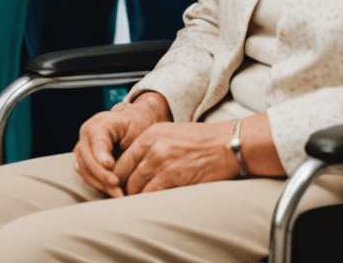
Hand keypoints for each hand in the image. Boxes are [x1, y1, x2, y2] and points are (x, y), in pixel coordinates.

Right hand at [72, 96, 166, 197]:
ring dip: (100, 185)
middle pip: (86, 159)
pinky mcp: (85, 160)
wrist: (133, 122)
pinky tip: (113, 192)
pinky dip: (99, 185)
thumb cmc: (136, 125)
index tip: (112, 170)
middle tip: (118, 190)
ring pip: (84, 170)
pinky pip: (87, 175)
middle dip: (102, 177)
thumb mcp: (135, 130)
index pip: (96, 144)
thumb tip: (111, 167)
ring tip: (118, 195)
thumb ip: (124, 146)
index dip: (102, 158)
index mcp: (98, 125)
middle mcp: (86, 136)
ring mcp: (83, 148)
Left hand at [113, 118, 236, 195]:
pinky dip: (148, 203)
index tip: (120, 189)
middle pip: (124, 176)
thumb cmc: (199, 141)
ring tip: (138, 207)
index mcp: (148, 135)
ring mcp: (161, 162)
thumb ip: (149, 147)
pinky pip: (151, 195)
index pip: (121, 161)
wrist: (225, 144)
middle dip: (123, 191)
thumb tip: (134, 167)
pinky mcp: (173, 177)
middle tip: (126, 202)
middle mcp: (151, 147)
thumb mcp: (168, 134)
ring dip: (135, 200)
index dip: (117, 178)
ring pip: (135, 188)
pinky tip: (151, 208)